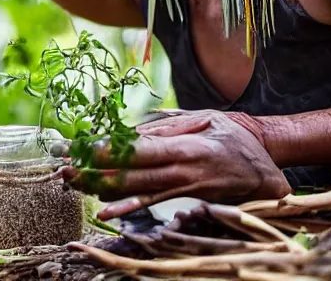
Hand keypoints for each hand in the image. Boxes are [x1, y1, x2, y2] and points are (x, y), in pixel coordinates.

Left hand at [61, 109, 290, 219]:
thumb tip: (133, 131)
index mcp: (186, 146)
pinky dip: (127, 208)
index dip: (108, 150)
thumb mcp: (205, 119)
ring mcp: (183, 189)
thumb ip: (169, 127)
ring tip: (73, 183)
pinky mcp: (186, 200)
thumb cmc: (234, 136)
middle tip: (63, 169)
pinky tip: (105, 211)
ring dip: (102, 187)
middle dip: (94, 171)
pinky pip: (152, 205)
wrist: (266, 170)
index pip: (139, 149)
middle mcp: (181, 170)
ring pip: (136, 190)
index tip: (81, 147)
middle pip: (130, 173)